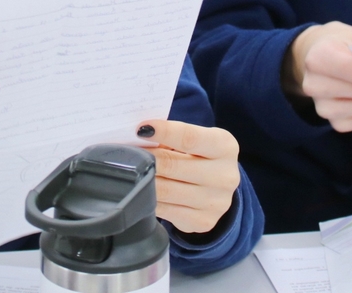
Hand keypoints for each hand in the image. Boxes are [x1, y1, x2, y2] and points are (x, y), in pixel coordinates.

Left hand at [137, 120, 240, 234]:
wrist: (217, 189)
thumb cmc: (199, 156)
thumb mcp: (194, 140)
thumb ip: (171, 137)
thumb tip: (138, 137)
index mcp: (225, 147)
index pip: (190, 138)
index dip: (164, 132)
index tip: (140, 129)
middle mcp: (225, 176)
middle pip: (173, 166)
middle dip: (146, 158)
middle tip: (126, 152)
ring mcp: (215, 203)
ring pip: (165, 190)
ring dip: (143, 179)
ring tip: (130, 170)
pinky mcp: (202, 222)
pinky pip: (164, 210)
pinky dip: (148, 198)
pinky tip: (142, 190)